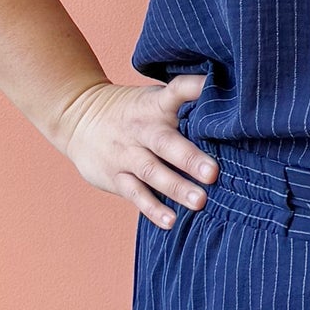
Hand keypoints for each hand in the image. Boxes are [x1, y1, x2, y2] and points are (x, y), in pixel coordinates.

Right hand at [51, 72, 220, 228]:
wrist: (78, 116)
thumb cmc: (133, 111)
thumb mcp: (153, 98)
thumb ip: (185, 104)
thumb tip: (231, 102)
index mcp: (155, 105)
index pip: (175, 91)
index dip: (193, 88)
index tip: (212, 88)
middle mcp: (141, 129)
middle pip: (165, 142)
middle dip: (189, 158)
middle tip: (213, 173)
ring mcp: (127, 154)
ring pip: (152, 172)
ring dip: (176, 187)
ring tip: (200, 202)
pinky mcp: (116, 177)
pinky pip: (135, 194)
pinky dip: (152, 208)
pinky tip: (170, 221)